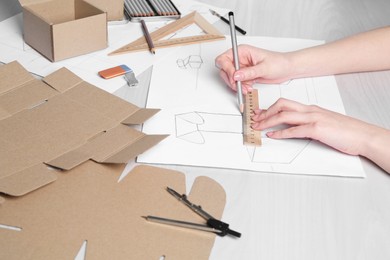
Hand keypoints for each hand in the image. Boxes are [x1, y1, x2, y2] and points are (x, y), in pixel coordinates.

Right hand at [215, 44, 292, 93]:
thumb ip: (249, 72)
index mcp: (242, 51)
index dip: (226, 69)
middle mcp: (240, 59)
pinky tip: (249, 88)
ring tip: (247, 88)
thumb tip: (236, 75)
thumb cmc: (279, 63)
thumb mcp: (264, 67)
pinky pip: (237, 83)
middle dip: (231, 80)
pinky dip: (241, 88)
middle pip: (224, 70)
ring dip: (236, 86)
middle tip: (239, 86)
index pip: (224, 58)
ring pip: (229, 78)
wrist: (287, 69)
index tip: (234, 77)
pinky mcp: (245, 76)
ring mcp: (242, 68)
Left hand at [251, 98, 376, 155]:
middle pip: (281, 105)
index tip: (260, 114)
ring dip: (268, 122)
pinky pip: (294, 130)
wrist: (363, 135)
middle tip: (255, 119)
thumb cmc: (346, 131)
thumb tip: (294, 128)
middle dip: (265, 112)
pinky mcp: (317, 129)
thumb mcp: (324, 123)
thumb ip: (308, 123)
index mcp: (311, 109)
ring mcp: (313, 118)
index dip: (269, 108)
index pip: (285, 104)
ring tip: (258, 127)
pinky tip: (273, 136)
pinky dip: (280, 133)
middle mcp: (310, 111)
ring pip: (284, 115)